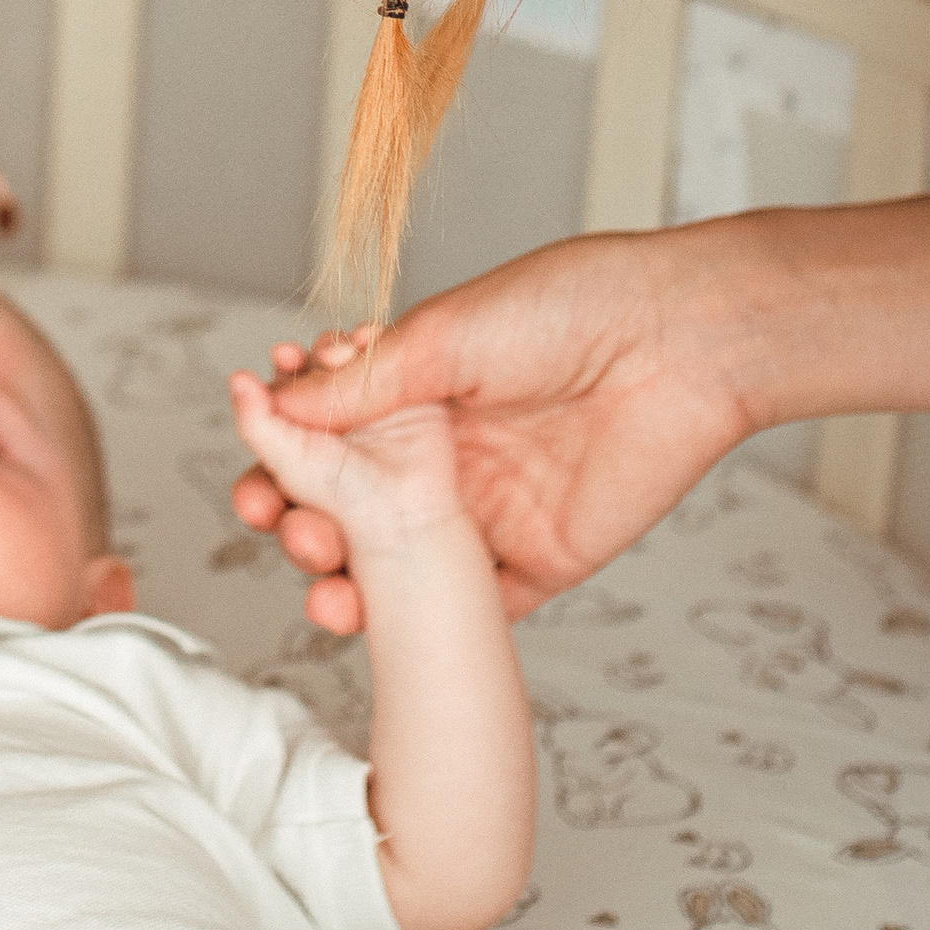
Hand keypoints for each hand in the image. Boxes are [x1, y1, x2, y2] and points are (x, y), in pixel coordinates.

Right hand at [228, 227, 750, 631]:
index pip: (327, 436)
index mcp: (418, 393)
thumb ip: (358, 387)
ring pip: (392, 563)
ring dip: (340, 575)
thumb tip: (270, 406)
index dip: (279, 456)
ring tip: (318, 571)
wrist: (678, 343)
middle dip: (296, 518)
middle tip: (273, 519)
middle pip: (348, 505)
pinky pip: (464, 608)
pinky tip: (363, 617)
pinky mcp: (533, 562)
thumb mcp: (442, 336)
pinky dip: (408, 621)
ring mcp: (486, 512)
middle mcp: (445, 456)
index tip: (251, 468)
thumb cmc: (567, 309)